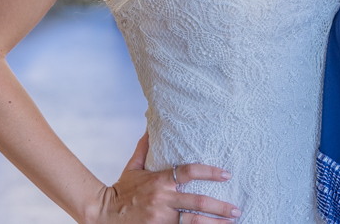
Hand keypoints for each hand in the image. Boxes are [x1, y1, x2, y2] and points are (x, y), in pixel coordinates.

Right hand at [87, 132, 240, 223]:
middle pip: (197, 202)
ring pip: (192, 222)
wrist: (103, 214)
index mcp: (159, 181)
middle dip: (219, 207)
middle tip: (237, 209)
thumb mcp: (133, 167)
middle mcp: (163, 200)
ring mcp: (161, 218)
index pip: (189, 172)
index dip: (210, 172)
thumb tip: (150, 126)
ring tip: (231, 223)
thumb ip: (144, 148)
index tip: (227, 174)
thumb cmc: (121, 190)